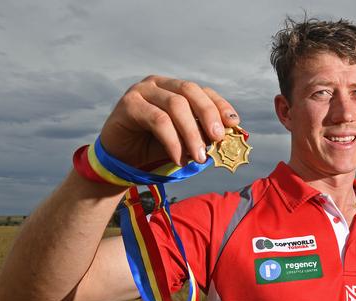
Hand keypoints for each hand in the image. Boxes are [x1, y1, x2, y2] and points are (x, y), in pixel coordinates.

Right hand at [100, 75, 240, 166]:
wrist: (122, 161)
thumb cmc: (154, 149)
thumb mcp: (184, 142)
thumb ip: (201, 136)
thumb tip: (225, 137)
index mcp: (175, 89)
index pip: (202, 91)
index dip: (220, 105)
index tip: (234, 123)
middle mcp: (160, 84)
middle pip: (190, 91)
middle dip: (208, 115)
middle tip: (217, 139)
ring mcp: (143, 91)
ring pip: (175, 106)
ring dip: (191, 134)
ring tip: (199, 157)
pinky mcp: (129, 104)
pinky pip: (158, 120)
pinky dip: (173, 141)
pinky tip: (178, 158)